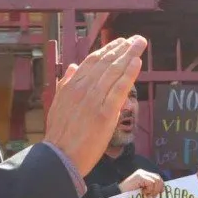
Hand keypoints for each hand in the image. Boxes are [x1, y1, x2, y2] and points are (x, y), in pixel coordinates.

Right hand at [44, 36, 146, 174]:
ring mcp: (94, 100)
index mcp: (71, 86)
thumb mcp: (57, 105)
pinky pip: (118, 89)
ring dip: (129, 55)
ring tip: (140, 44)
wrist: (59, 158)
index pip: (92, 62)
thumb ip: (65, 84)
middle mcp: (83, 89)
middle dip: (122, 48)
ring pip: (113, 72)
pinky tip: (137, 62)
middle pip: (105, 63)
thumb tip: (71, 67)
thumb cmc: (59, 136)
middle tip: (137, 39)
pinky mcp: (104, 113)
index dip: (107, 50)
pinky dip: (128, 74)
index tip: (119, 42)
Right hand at [121, 169, 163, 197]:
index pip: (157, 177)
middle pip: (158, 178)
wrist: (118, 195)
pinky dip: (149, 190)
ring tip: (147, 195)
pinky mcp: (139, 177)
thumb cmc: (130, 196)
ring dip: (153, 190)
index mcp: (144, 175)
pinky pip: (151, 183)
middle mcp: (143, 173)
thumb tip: (162, 190)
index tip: (160, 193)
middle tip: (153, 196)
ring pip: (156, 180)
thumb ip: (150, 188)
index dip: (161, 185)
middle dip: (158, 188)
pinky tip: (143, 193)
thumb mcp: (142, 191)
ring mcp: (141, 174)